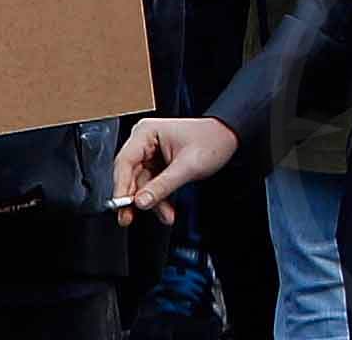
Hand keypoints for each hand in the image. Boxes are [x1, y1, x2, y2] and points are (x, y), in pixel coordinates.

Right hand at [113, 116, 235, 222]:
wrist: (230, 137)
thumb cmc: (213, 140)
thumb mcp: (188, 166)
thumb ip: (162, 186)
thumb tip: (141, 202)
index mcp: (146, 133)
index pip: (124, 162)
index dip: (121, 186)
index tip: (120, 205)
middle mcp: (144, 141)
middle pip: (129, 175)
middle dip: (135, 198)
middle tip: (129, 218)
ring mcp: (150, 153)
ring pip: (141, 184)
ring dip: (151, 202)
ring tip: (165, 215)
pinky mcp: (157, 164)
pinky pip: (151, 185)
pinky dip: (158, 198)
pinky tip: (166, 210)